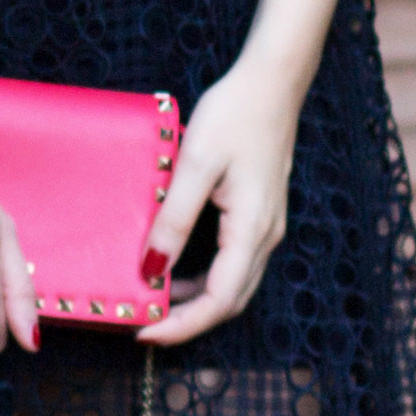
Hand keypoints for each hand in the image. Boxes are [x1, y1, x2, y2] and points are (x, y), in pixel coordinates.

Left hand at [138, 64, 302, 348]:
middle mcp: (266, 236)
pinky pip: (234, 264)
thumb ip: (174, 218)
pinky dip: (205, 279)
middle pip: (229, 302)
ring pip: (234, 286)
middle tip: (143, 325)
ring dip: (196, 302)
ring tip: (154, 301)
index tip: (144, 332)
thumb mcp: (195, 162)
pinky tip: (176, 269)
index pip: (219, 300)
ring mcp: (267, 227)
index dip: (182, 325)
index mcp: (252, 228)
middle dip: (187, 322)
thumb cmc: (235, 114)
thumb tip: (152, 268)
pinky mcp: (260, 216)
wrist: (272, 83)